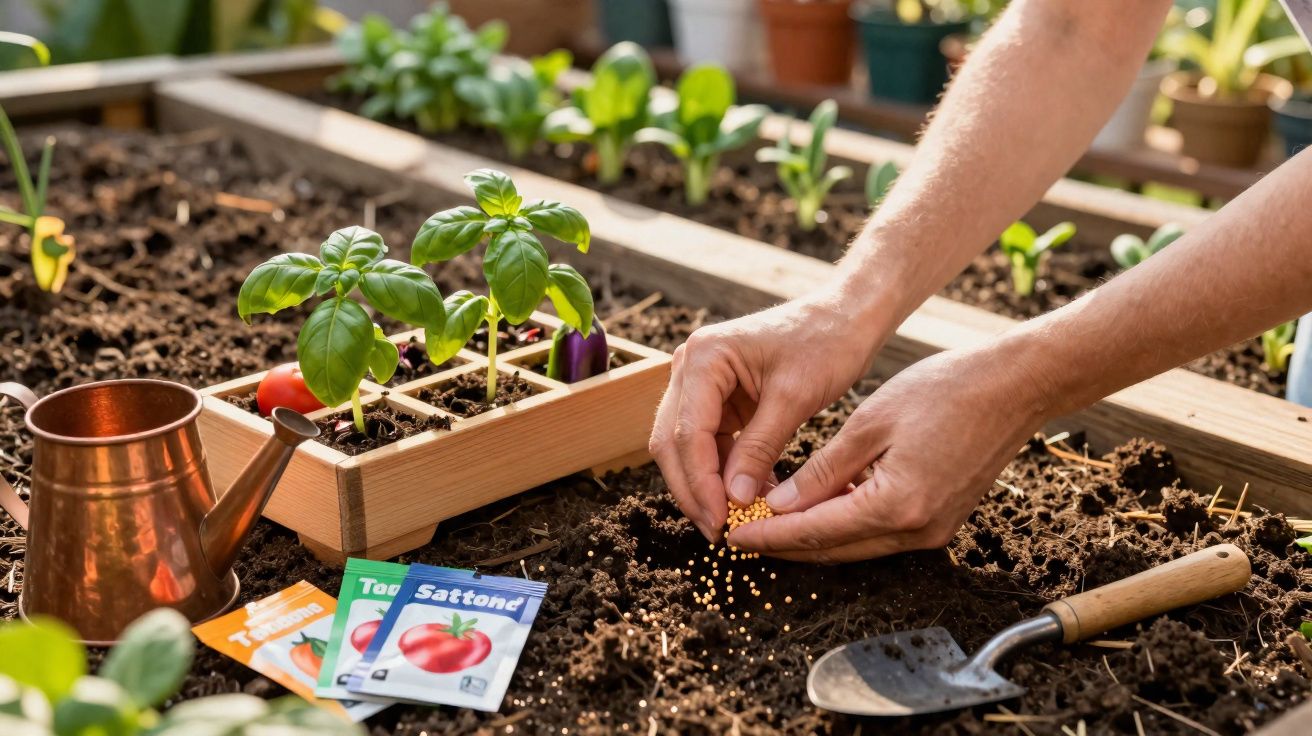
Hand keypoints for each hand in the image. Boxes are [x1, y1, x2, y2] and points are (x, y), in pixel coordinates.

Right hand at [648, 292, 890, 541]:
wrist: (846, 317)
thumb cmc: (826, 342)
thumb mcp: (795, 398)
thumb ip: (759, 448)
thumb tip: (735, 500)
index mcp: (704, 358)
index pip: (687, 433)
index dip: (700, 484)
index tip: (721, 522)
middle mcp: (691, 366)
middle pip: (673, 442)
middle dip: (693, 490)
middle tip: (718, 531)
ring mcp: (701, 382)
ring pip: (687, 447)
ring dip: (707, 484)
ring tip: (735, 521)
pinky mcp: (718, 397)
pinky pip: (711, 442)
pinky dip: (726, 472)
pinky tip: (749, 497)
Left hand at [727, 341, 1054, 561]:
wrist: (1015, 387)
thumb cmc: (946, 391)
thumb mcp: (870, 423)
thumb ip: (821, 471)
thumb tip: (777, 505)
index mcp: (896, 506)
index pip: (814, 532)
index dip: (768, 536)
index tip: (731, 535)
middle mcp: (916, 531)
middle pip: (832, 550)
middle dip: (783, 545)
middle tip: (739, 534)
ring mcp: (932, 531)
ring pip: (854, 546)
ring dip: (811, 537)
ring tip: (766, 523)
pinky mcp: (939, 521)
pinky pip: (878, 533)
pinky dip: (843, 525)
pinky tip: (815, 508)